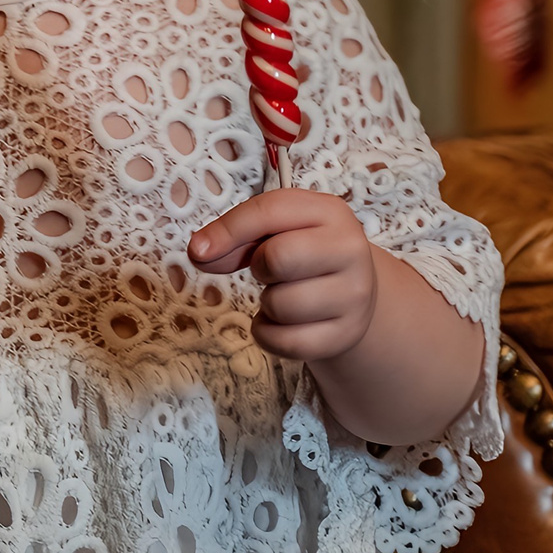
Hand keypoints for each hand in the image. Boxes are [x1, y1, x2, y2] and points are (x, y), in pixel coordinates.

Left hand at [187, 189, 378, 363]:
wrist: (352, 293)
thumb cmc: (304, 253)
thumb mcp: (276, 230)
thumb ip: (236, 236)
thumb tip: (200, 252)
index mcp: (330, 212)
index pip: (270, 211)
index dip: (227, 230)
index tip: (199, 250)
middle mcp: (350, 250)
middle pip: (278, 258)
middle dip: (260, 267)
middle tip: (268, 271)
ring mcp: (354, 295)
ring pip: (280, 305)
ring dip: (267, 305)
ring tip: (283, 295)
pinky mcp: (345, 334)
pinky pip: (285, 342)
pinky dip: (269, 335)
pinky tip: (283, 323)